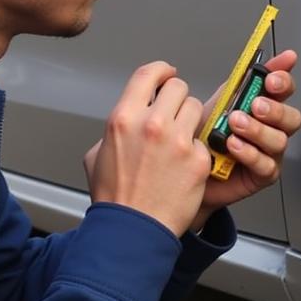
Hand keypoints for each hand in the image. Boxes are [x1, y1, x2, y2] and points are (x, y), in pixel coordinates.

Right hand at [84, 62, 210, 236]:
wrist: (132, 230)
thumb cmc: (115, 197)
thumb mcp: (97, 154)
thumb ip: (117, 129)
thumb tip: (129, 118)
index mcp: (124, 118)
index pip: (148, 74)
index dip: (161, 70)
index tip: (168, 73)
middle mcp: (153, 124)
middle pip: (178, 87)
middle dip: (178, 97)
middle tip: (176, 111)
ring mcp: (178, 141)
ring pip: (197, 109)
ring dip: (191, 120)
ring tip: (181, 140)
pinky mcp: (198, 159)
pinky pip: (203, 141)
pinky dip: (196, 151)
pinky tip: (185, 166)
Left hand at [191, 50, 300, 231]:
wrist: (184, 164)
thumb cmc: (204, 133)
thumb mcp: (221, 100)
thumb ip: (242, 80)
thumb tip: (261, 55)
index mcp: (265, 104)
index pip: (285, 89)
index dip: (283, 81)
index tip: (271, 79)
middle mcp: (272, 128)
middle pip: (292, 117)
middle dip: (275, 109)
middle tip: (254, 105)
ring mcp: (270, 152)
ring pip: (280, 140)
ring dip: (257, 130)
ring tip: (235, 124)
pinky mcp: (263, 174)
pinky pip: (266, 165)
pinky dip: (250, 153)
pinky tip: (233, 146)